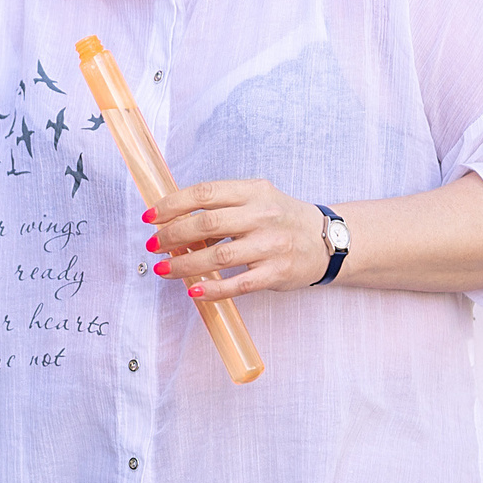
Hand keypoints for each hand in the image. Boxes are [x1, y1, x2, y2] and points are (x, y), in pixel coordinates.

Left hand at [145, 180, 331, 299]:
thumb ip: (224, 206)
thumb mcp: (259, 200)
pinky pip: (238, 284)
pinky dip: (212, 289)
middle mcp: (263, 215)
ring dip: (184, 264)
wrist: (331, 240)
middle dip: (172, 235)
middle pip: (207, 223)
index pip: (206, 192)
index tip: (151, 217)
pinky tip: (194, 291)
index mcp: (254, 191)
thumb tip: (177, 219)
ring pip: (218, 255)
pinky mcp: (277, 272)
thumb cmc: (284, 219)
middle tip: (153, 245)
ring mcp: (271, 245)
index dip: (173, 204)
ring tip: (163, 269)